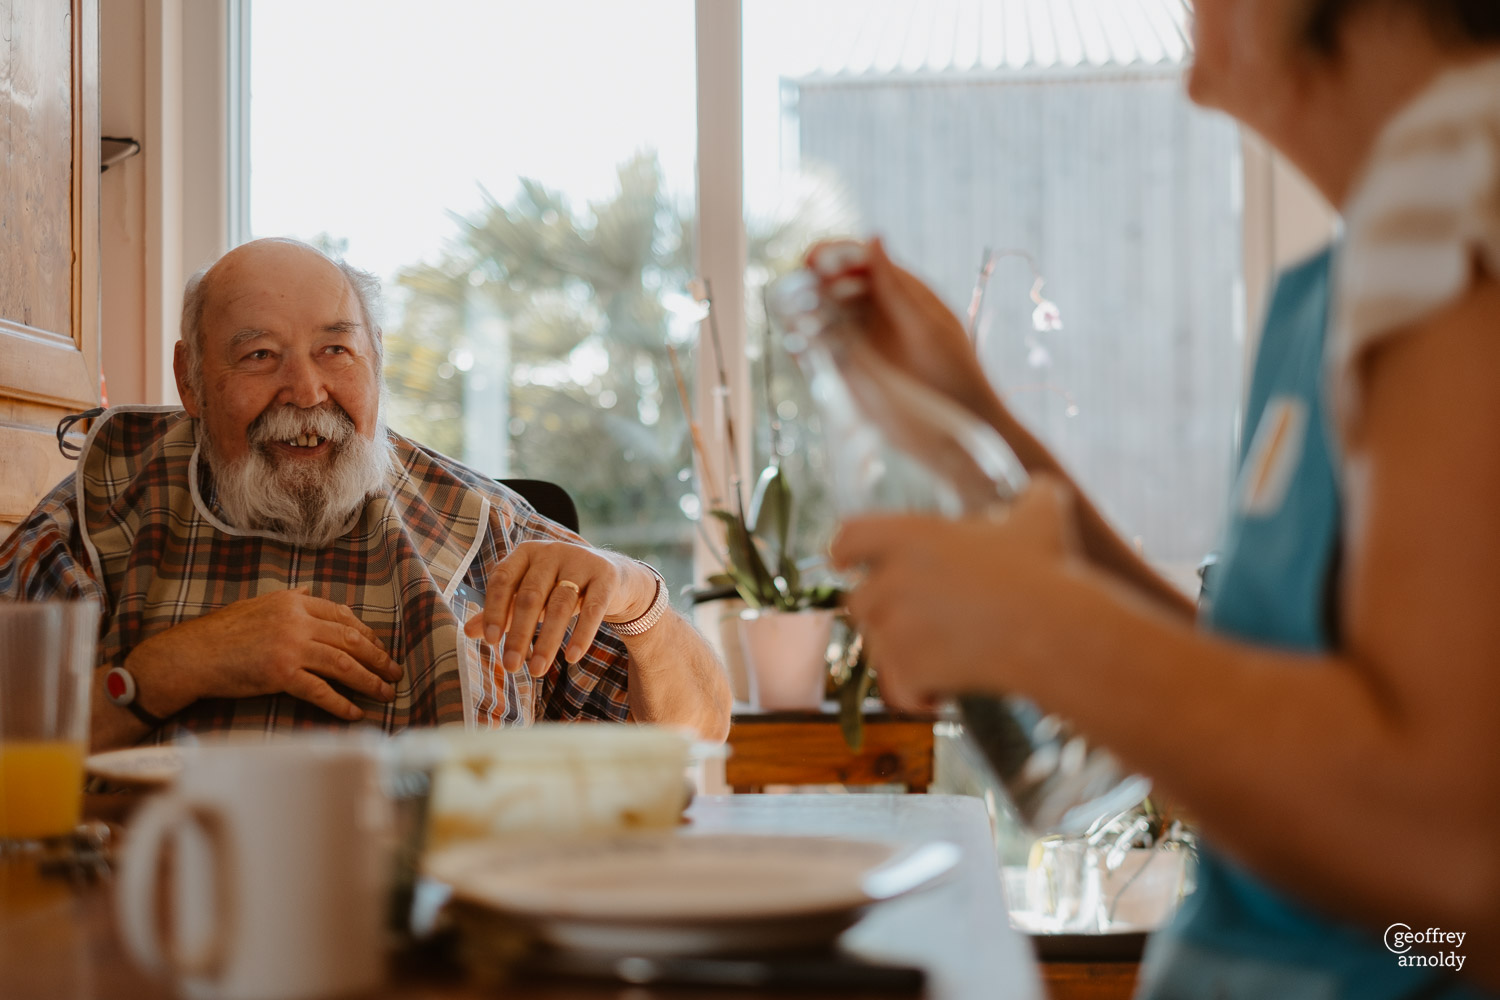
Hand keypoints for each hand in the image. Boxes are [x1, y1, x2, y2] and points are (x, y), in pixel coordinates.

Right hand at [128, 588, 402, 720]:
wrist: (191, 655)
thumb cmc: (221, 632)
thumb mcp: (258, 604)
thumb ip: (289, 599)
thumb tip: (310, 591)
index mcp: (294, 602)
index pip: (343, 616)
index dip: (367, 634)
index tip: (381, 648)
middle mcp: (297, 620)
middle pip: (351, 639)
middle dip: (378, 658)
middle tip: (394, 673)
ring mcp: (290, 646)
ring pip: (343, 664)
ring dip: (369, 680)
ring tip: (384, 693)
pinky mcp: (281, 673)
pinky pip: (321, 690)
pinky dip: (342, 703)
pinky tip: (355, 712)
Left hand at [463, 541, 656, 674]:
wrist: (610, 575)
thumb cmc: (559, 587)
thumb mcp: (530, 595)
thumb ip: (501, 610)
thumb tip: (469, 631)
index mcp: (526, 553)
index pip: (503, 580)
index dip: (494, 610)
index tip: (490, 641)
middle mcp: (551, 552)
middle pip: (530, 596)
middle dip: (519, 634)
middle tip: (511, 665)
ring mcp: (581, 561)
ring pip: (560, 605)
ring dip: (547, 641)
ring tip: (538, 670)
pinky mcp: (605, 576)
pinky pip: (593, 609)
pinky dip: (582, 635)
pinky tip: (572, 657)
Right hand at [808, 237, 1006, 422]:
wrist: (963, 417)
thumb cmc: (953, 367)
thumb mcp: (922, 325)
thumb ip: (894, 286)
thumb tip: (872, 237)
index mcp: (897, 288)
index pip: (856, 258)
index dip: (830, 254)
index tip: (810, 259)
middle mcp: (876, 307)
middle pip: (833, 283)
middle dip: (810, 282)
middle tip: (796, 292)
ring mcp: (863, 335)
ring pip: (823, 314)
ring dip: (804, 313)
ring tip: (794, 320)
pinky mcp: (854, 364)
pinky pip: (824, 347)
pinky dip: (808, 343)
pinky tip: (800, 347)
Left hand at [829, 477, 1079, 710]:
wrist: (1050, 629)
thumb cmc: (1044, 570)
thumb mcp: (1040, 519)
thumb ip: (1034, 496)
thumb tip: (1044, 487)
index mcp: (910, 535)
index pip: (849, 536)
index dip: (843, 551)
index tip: (843, 563)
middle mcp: (891, 578)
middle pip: (859, 601)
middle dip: (884, 617)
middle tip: (923, 628)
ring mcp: (894, 626)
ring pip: (877, 649)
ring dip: (902, 659)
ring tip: (943, 663)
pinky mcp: (905, 668)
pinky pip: (897, 689)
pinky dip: (915, 697)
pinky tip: (941, 697)